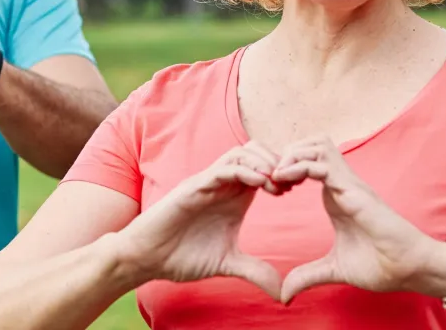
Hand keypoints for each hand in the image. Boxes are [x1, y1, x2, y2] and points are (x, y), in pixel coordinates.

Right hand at [113, 142, 288, 299]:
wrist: (148, 259)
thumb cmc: (182, 256)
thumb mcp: (228, 264)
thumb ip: (255, 271)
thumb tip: (282, 293)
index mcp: (235, 196)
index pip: (265, 169)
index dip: (285, 173)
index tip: (298, 189)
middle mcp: (223, 185)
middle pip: (257, 152)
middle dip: (278, 162)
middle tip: (292, 182)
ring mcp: (208, 183)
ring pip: (241, 153)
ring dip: (263, 162)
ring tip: (277, 182)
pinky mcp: (193, 188)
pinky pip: (222, 169)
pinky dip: (243, 170)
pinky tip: (260, 183)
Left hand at [273, 135, 439, 303]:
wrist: (409, 270)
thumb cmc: (381, 265)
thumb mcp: (333, 270)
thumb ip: (307, 276)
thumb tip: (284, 293)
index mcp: (335, 196)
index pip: (308, 163)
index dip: (286, 168)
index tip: (271, 190)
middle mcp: (342, 184)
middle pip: (311, 144)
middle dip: (285, 153)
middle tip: (271, 178)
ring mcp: (349, 184)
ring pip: (317, 145)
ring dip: (292, 154)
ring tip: (276, 176)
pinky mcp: (354, 191)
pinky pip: (323, 164)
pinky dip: (299, 165)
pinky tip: (284, 179)